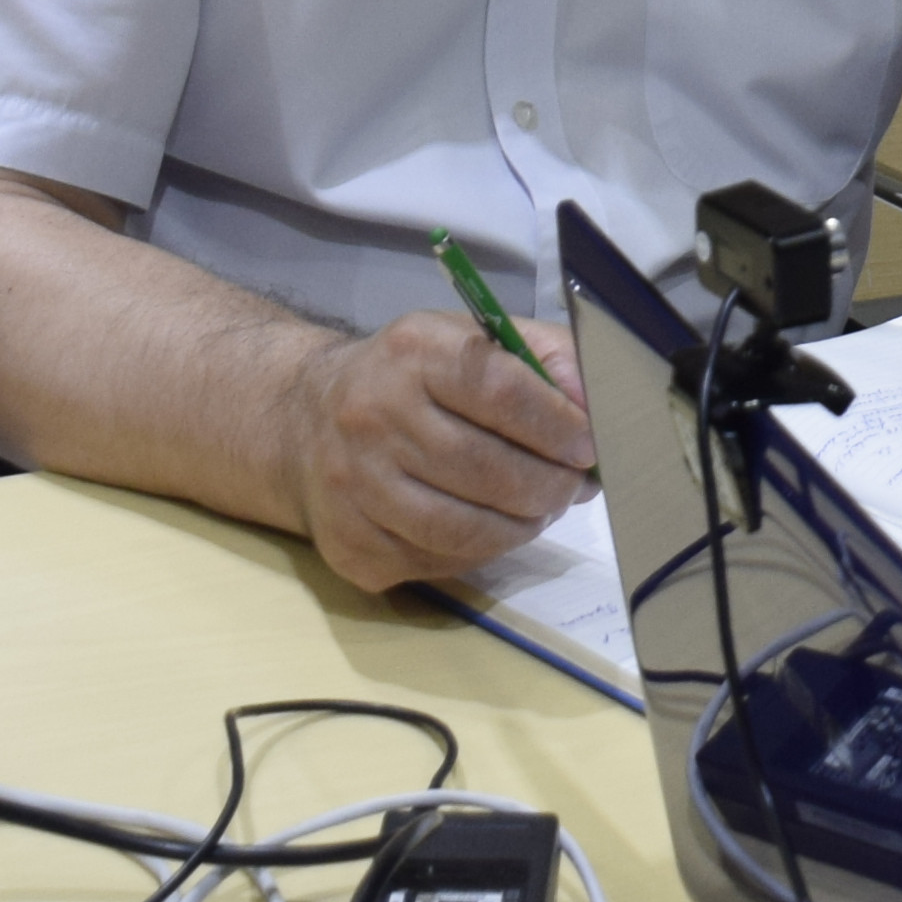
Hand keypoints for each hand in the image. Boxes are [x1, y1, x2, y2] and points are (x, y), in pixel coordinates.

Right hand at [282, 310, 598, 592]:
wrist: (304, 421)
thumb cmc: (412, 379)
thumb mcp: (471, 338)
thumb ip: (544, 358)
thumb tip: (596, 406)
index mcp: (412, 353)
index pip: (499, 391)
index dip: (556, 425)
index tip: (589, 446)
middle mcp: (372, 417)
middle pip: (486, 469)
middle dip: (549, 485)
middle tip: (573, 486)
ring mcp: (354, 487)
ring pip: (463, 528)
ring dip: (520, 526)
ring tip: (538, 509)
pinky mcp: (349, 545)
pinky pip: (437, 563)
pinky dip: (479, 552)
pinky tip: (488, 527)